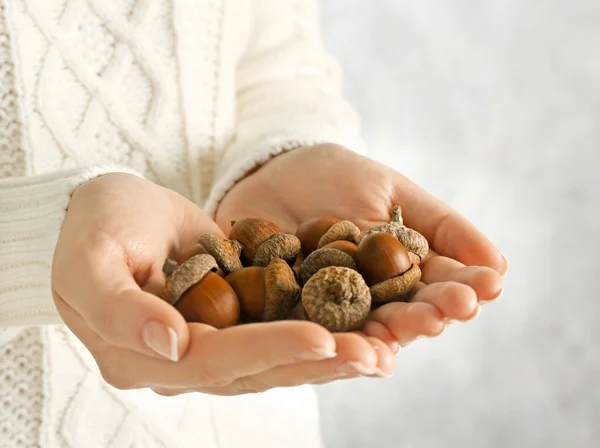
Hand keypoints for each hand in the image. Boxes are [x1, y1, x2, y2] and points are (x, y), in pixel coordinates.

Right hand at [51, 173, 391, 396]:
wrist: (104, 211)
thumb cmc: (93, 226)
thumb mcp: (89, 257)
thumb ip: (118, 306)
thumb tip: (169, 345)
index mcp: (140, 356)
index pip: (214, 360)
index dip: (269, 351)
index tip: (324, 338)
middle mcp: (179, 364)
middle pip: (255, 371)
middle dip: (317, 363)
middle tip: (375, 355)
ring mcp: (208, 346)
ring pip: (274, 362)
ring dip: (329, 358)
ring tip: (382, 351)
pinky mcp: (230, 324)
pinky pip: (277, 335)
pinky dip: (318, 334)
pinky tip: (360, 331)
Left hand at [216, 144, 507, 352]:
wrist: (269, 171)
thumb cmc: (336, 177)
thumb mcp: (393, 190)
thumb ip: (441, 226)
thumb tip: (499, 265)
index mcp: (400, 274)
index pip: (436, 287)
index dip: (461, 289)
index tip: (487, 289)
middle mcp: (369, 301)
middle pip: (402, 316)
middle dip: (427, 315)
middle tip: (448, 314)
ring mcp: (328, 310)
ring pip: (362, 332)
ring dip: (387, 339)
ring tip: (408, 337)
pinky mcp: (286, 314)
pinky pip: (309, 331)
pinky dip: (331, 342)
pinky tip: (353, 351)